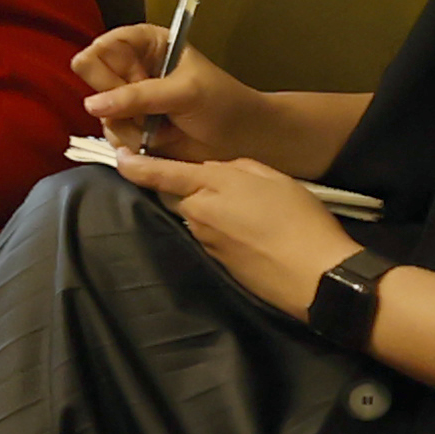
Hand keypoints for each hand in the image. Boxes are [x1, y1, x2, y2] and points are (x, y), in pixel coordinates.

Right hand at [74, 23, 276, 167]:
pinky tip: (158, 140)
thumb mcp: (185, 92)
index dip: (114, 69)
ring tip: (162, 128)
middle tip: (149, 110)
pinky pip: (110, 135)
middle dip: (119, 100)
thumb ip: (139, 96)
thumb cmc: (223, 103)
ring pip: (99, 111)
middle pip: (92, 79)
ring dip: (129, 126)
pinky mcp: (129, 127)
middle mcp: (130, 67)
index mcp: (143, 43)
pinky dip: (132, 142)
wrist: (244, 140)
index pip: (101, 48)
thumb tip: (91, 105)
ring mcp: (127, 99)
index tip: (139, 82)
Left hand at [105, 147, 352, 318]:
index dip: (135, 166)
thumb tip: (216, 170)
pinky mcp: (216, 264)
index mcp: (210, 186)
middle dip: (190, 190)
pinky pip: (211, 239)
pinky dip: (223, 233)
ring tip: (250, 215)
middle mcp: (198, 214)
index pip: (160, 173)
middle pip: (178, 196)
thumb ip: (238, 167)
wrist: (316, 275)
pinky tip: (251, 236)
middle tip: (227, 189)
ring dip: (211, 213)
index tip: (118, 158)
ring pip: (196, 218)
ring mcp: (205, 242)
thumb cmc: (299, 218)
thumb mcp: (273, 177)